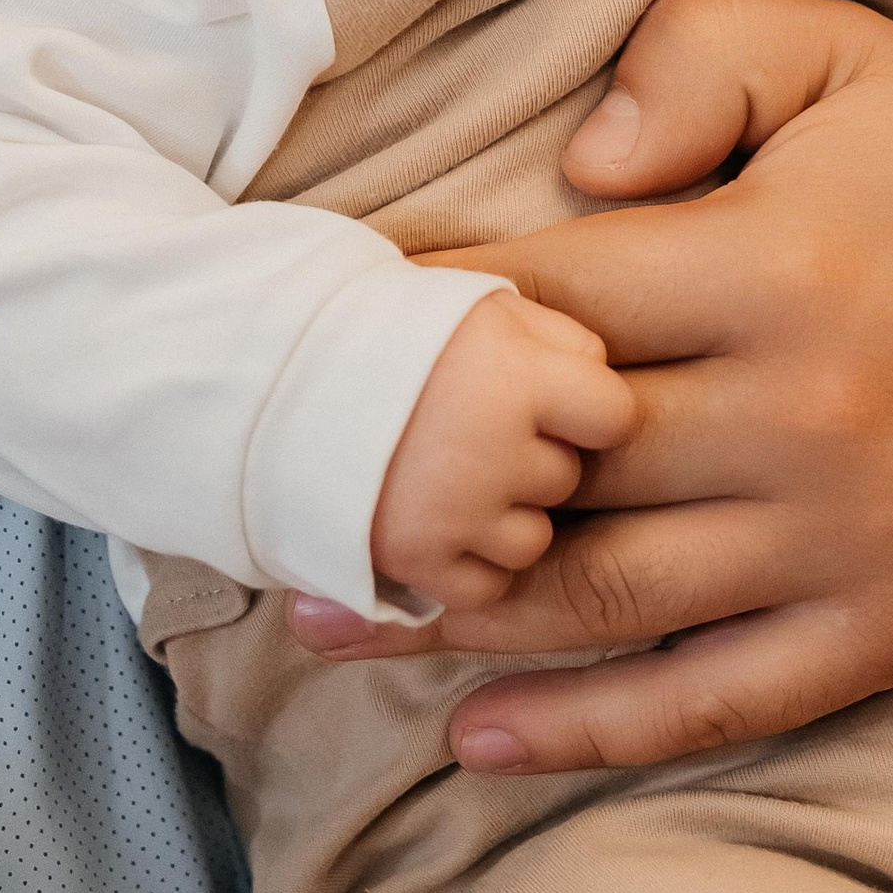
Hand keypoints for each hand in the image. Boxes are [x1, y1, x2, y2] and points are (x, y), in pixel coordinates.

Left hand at [290, 0, 892, 774]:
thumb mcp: (862, 57)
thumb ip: (699, 58)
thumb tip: (569, 166)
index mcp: (779, 258)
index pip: (540, 293)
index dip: (414, 308)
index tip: (313, 315)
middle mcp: (799, 412)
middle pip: (547, 460)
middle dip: (402, 473)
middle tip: (270, 480)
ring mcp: (839, 541)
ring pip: (598, 594)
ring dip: (446, 612)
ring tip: (320, 610)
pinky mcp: (881, 634)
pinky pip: (705, 700)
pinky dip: (580, 732)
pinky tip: (471, 733)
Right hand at [368, 291, 637, 616]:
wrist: (277, 379)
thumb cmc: (388, 330)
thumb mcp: (482, 304)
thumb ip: (558, 333)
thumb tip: (604, 371)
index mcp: (519, 377)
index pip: (615, 416)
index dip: (589, 409)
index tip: (556, 401)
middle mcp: (496, 451)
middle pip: (566, 477)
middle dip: (537, 457)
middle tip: (478, 429)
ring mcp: (457, 514)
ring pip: (533, 540)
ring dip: (507, 517)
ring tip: (455, 475)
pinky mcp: (416, 563)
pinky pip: (487, 589)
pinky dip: (472, 567)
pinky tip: (443, 524)